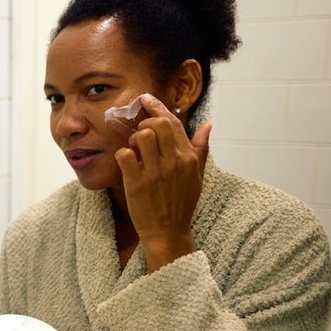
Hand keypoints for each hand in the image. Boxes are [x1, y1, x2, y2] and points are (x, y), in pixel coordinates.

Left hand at [114, 94, 210, 272]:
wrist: (168, 232)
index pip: (173, 123)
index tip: (145, 99)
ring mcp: (155, 172)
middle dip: (144, 124)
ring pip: (140, 136)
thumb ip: (200, 148)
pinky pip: (125, 155)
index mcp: (188, 158)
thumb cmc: (181, 203)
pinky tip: (127, 165)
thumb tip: (208, 125)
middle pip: (156, 125)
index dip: (157, 107)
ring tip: (136, 153)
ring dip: (133, 141)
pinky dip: (122, 156)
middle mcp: (173, 162)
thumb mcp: (197, 176)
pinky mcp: (137, 183)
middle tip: (140, 135)